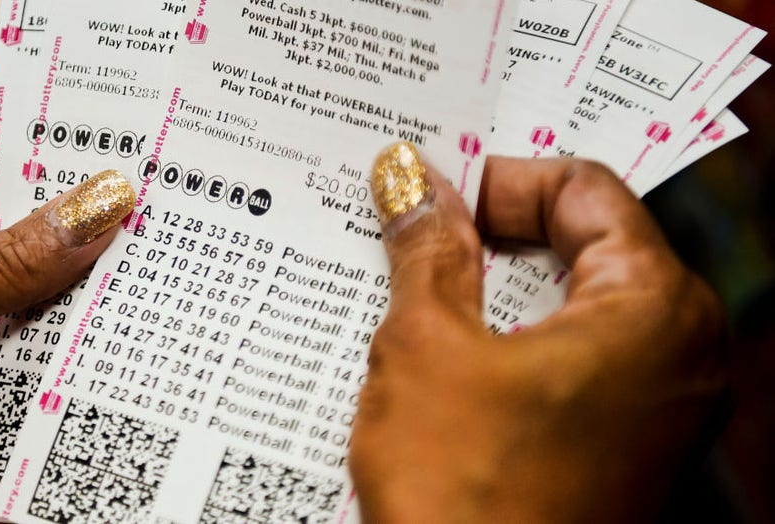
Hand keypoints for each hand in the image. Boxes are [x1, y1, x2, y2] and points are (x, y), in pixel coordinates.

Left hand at [0, 133, 135, 521]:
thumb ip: (3, 264)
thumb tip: (91, 212)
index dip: (39, 156)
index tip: (112, 149)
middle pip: (16, 236)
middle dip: (77, 233)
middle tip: (151, 218)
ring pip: (35, 304)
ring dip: (81, 303)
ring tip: (146, 281)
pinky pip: (36, 368)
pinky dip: (72, 365)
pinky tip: (113, 348)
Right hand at [350, 143, 725, 521]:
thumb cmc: (465, 495)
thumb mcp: (427, 346)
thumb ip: (427, 248)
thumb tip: (411, 182)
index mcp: (654, 308)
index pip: (586, 189)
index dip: (502, 180)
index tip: (435, 194)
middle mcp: (680, 352)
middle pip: (588, 243)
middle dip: (498, 232)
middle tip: (422, 230)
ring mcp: (659, 405)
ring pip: (574, 303)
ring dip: (498, 286)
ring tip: (423, 284)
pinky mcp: (624, 445)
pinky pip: (573, 357)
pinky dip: (514, 337)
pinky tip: (451, 345)